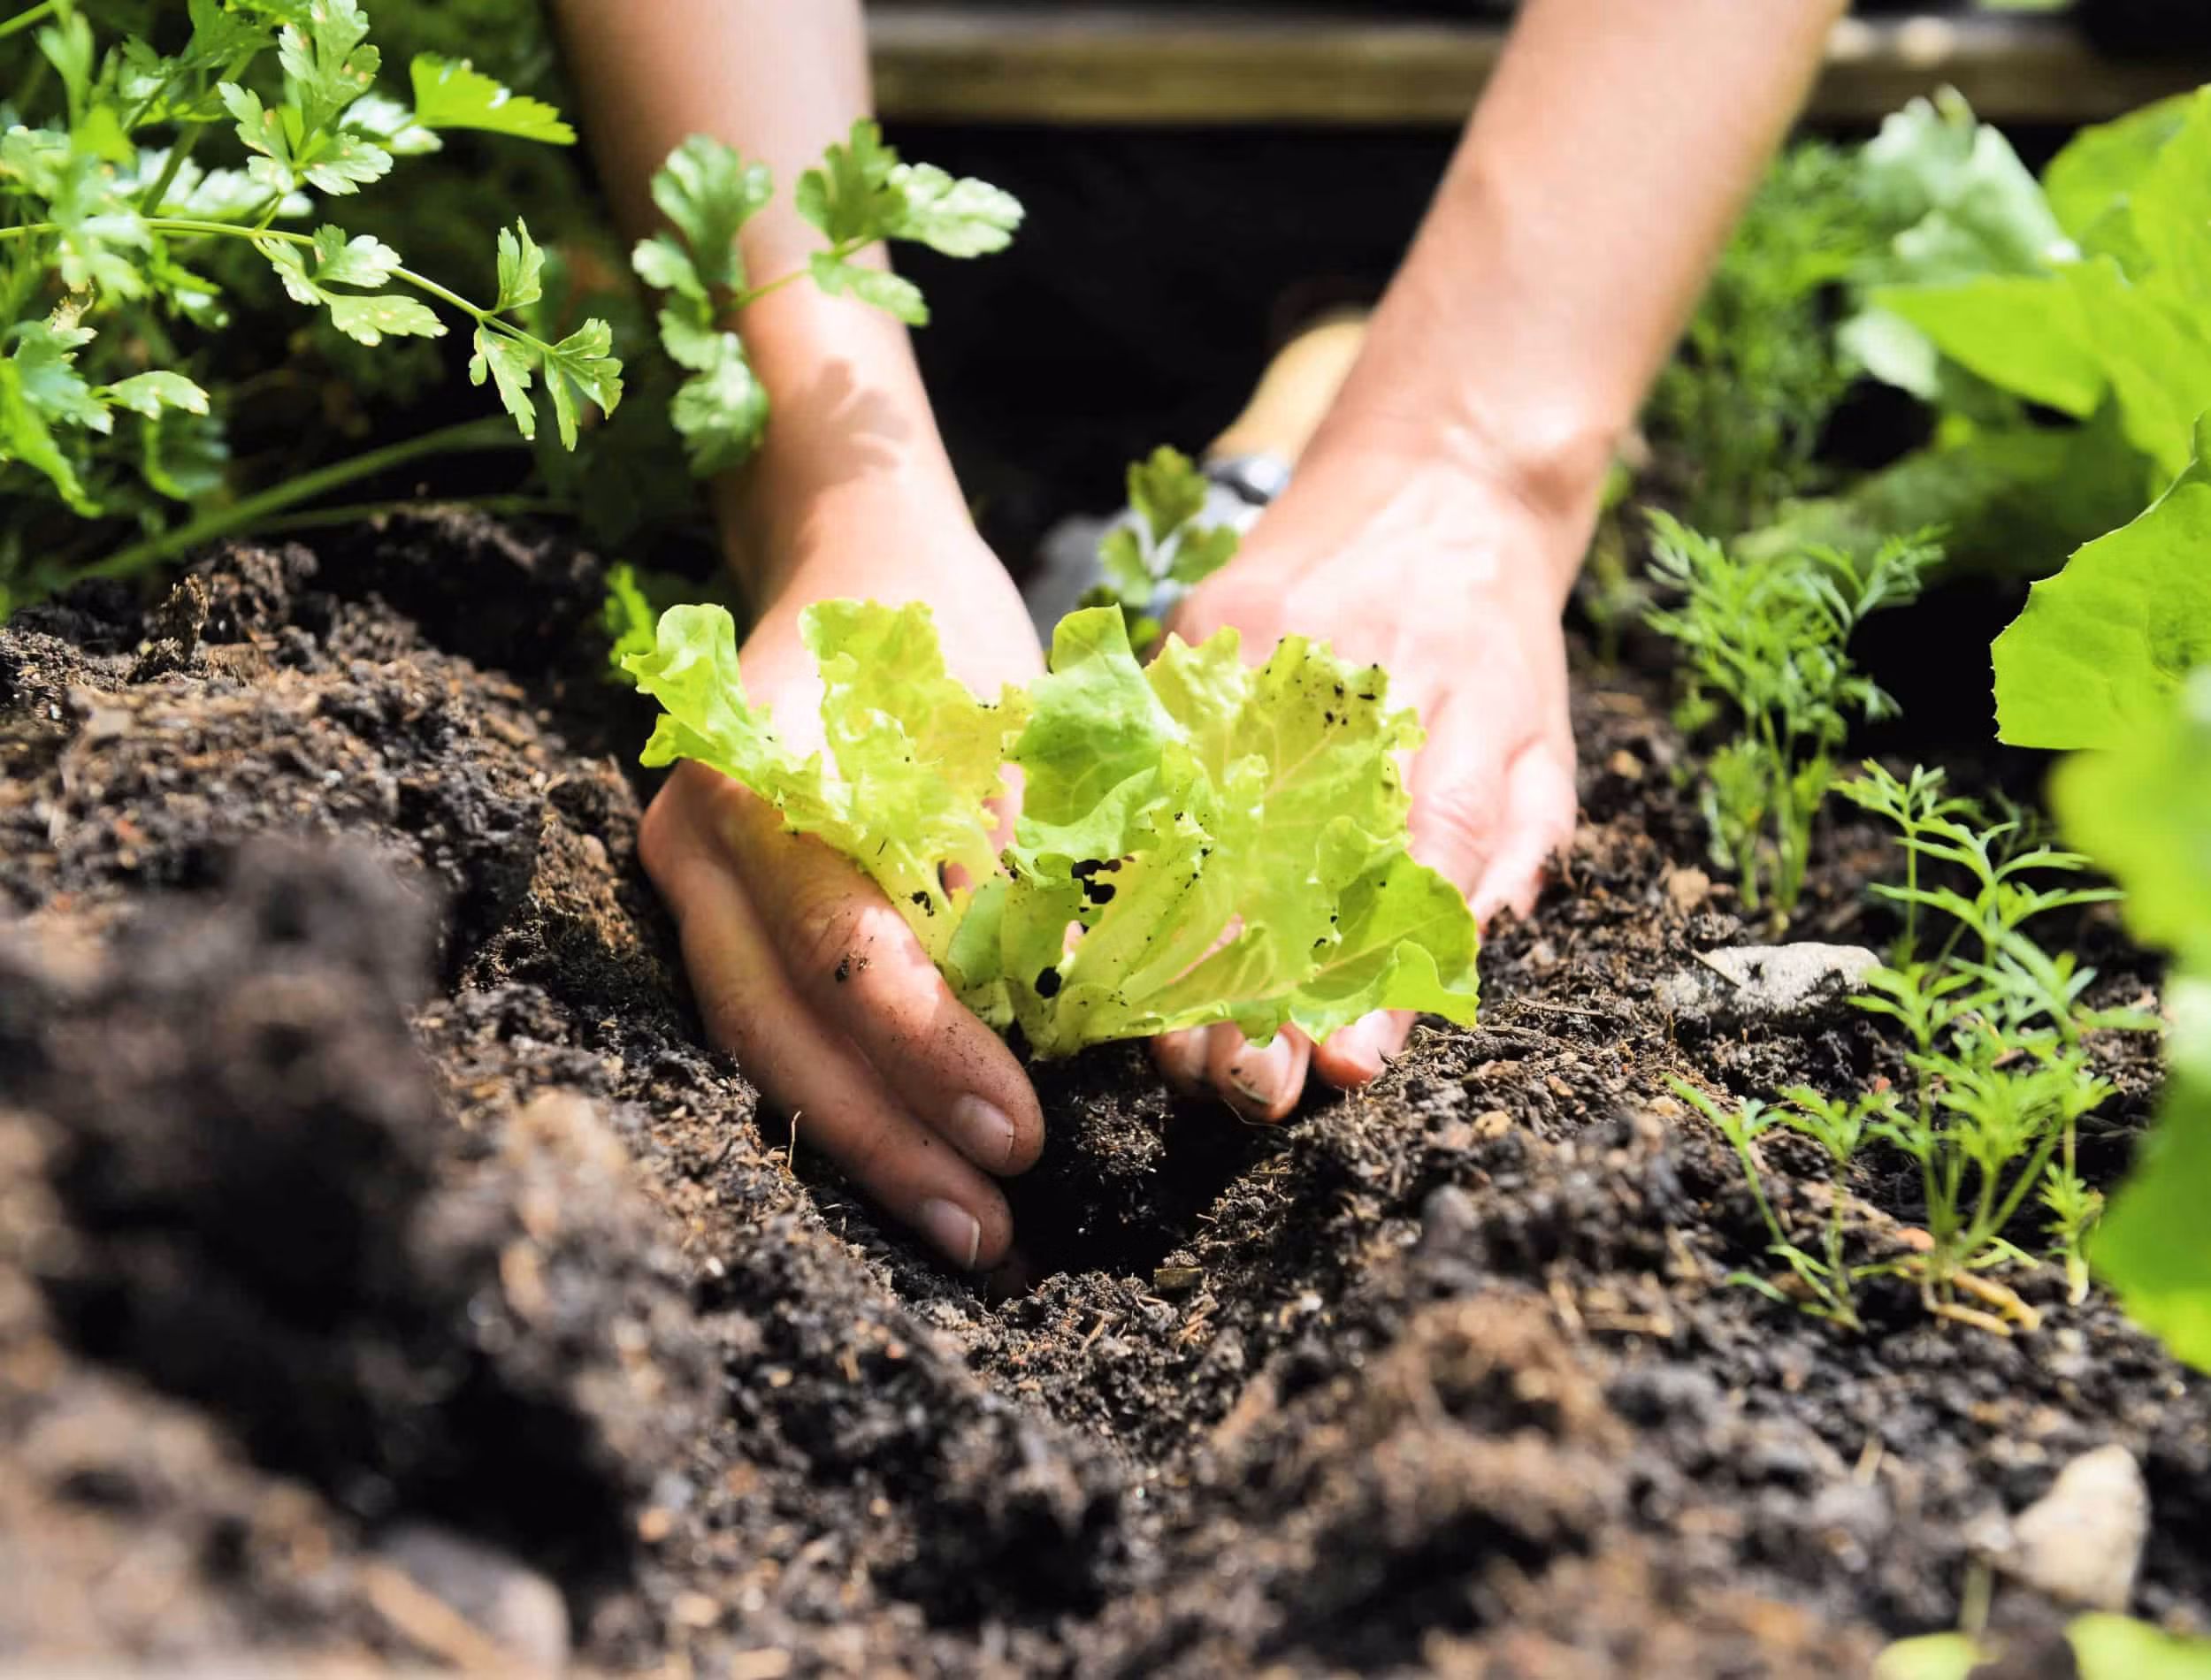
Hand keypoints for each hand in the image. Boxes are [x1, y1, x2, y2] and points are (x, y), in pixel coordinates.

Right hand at [638, 499, 1046, 1270]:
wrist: (848, 555)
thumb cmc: (944, 632)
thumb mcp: (1006, 725)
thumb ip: (1020, 864)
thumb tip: (1065, 1020)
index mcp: (768, 778)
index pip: (843, 949)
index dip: (931, 1053)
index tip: (1025, 1133)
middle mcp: (698, 839)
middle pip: (777, 1026)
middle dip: (887, 1139)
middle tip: (989, 1230)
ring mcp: (686, 879)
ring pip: (754, 1044)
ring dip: (859, 1146)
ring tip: (963, 1230)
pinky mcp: (709, 910)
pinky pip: (759, 1026)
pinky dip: (834, 1100)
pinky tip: (909, 1166)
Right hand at [1153, 436, 1584, 1117]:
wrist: (1437, 473)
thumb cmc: (1496, 637)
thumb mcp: (1544, 740)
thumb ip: (1514, 847)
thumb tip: (1460, 958)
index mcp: (1464, 716)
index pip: (1421, 861)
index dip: (1379, 973)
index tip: (1342, 1067)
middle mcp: (1361, 684)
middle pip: (1297, 856)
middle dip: (1261, 986)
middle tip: (1242, 1089)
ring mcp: (1267, 652)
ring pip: (1208, 816)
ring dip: (1186, 944)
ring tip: (1172, 1044)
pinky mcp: (1201, 630)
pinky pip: (1154, 755)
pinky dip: (1129, 850)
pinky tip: (1111, 933)